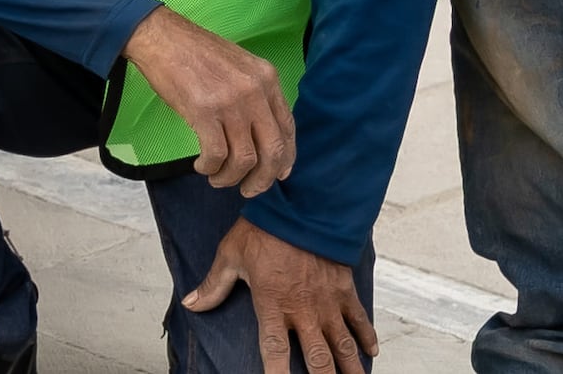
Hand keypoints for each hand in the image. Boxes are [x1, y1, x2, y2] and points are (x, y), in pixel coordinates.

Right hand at [125, 6, 295, 196]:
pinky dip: (211, 167)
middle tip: (249, 189)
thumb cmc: (194, 51)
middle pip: (273, 149)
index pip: (288, 127)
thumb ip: (255, 93)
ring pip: (245, 158)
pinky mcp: (204, 111)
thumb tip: (263, 135)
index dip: (286, 158)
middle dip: (263, 178)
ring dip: (231, 176)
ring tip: (217, 178)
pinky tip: (202, 166)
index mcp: (267, 78)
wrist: (160, 35)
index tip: (277, 174)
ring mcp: (231, 102)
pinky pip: (216, 154)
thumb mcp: (239, 65)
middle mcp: (255, 91)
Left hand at [183, 219, 373, 373]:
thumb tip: (191, 304)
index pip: (273, 350)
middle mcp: (303, 310)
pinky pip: (359, 318)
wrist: (301, 205)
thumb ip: (214, 285)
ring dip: (350, 369)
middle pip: (317, 359)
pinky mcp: (344, 289)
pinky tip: (371, 352)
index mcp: (273, 304)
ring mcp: (327, 302)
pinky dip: (367, 336)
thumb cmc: (262, 229)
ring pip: (342, 346)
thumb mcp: (230, 255)